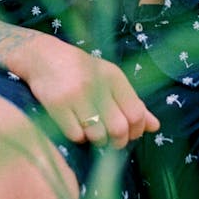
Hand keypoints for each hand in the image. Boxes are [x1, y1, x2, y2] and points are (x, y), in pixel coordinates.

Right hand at [21, 35, 159, 148]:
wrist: (43, 57)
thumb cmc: (81, 70)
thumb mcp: (108, 79)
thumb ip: (132, 102)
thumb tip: (155, 126)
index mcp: (113, 76)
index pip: (136, 113)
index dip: (136, 130)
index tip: (129, 132)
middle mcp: (96, 84)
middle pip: (119, 128)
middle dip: (118, 141)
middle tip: (111, 139)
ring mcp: (75, 95)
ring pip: (98, 135)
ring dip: (97, 140)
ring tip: (92, 132)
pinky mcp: (56, 105)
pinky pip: (76, 136)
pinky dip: (78, 137)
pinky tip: (75, 126)